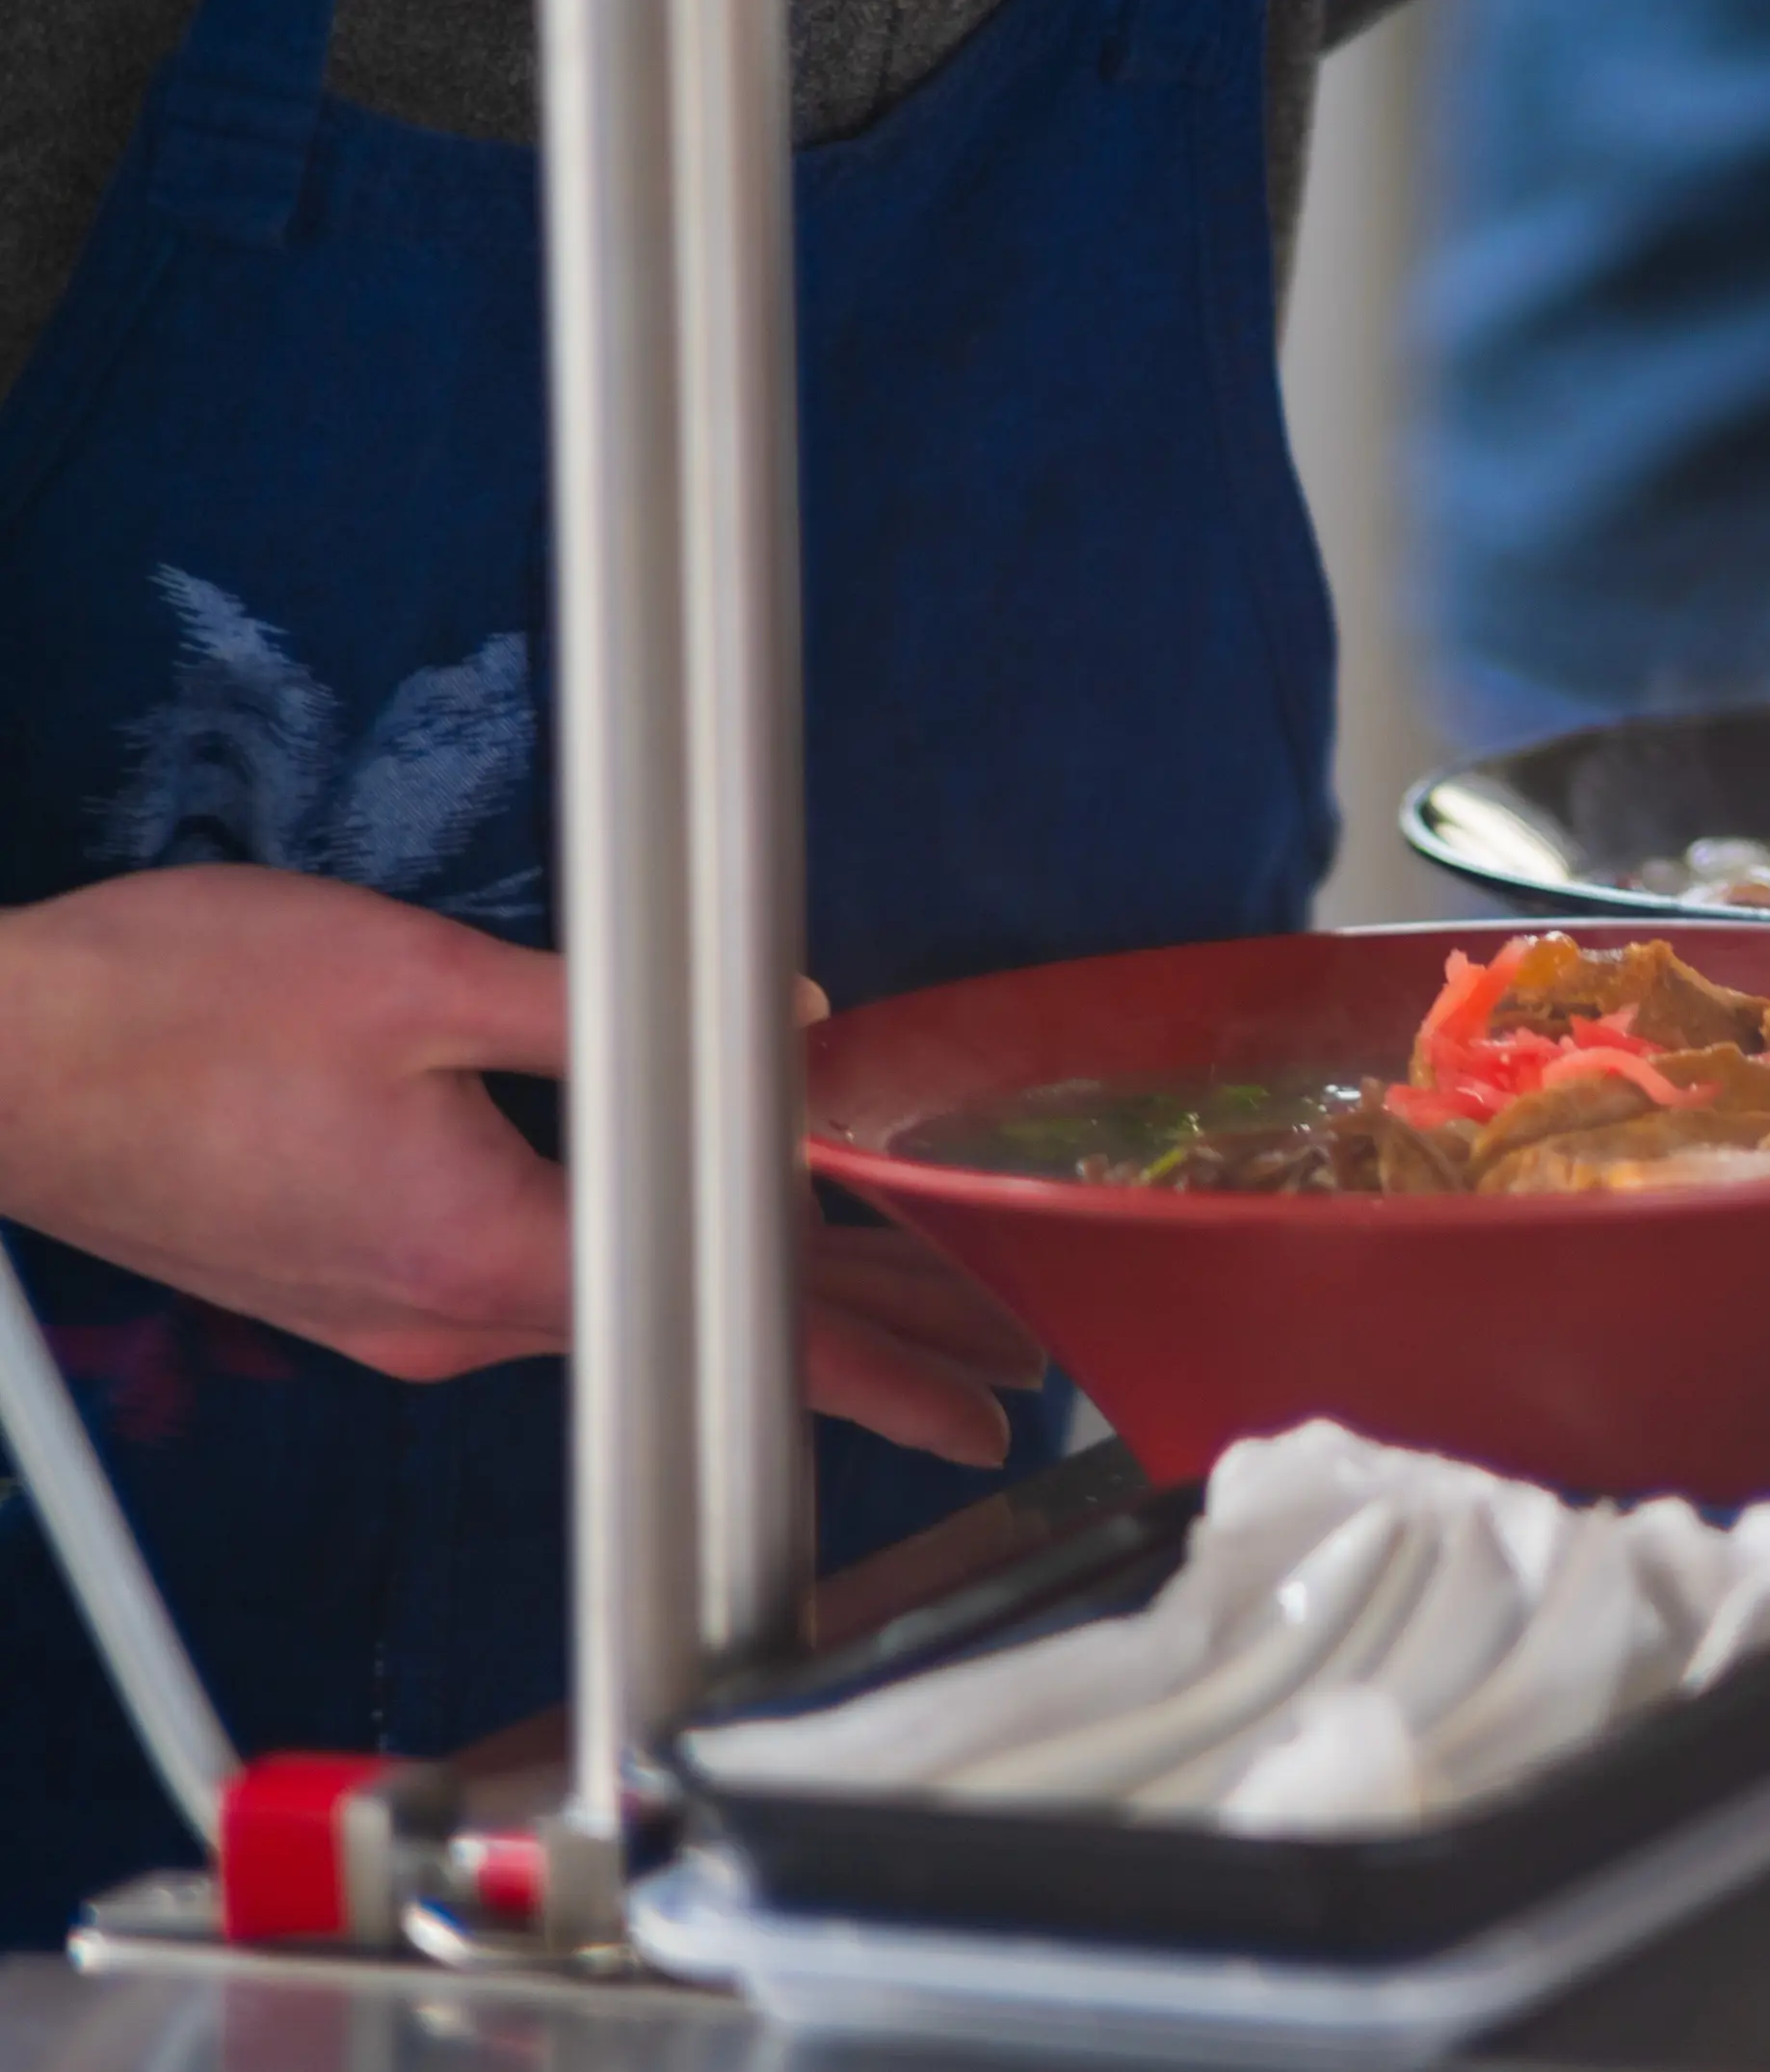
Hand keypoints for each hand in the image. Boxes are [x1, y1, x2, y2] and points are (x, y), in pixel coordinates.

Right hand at [0, 865, 1043, 1463]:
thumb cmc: (169, 1012)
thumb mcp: (415, 979)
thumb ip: (609, 1011)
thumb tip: (765, 1023)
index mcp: (485, 1254)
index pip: (735, 1329)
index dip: (879, 1369)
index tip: (975, 1407)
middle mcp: (448, 1318)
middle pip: (696, 1327)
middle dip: (854, 1327)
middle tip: (982, 1334)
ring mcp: (397, 1316)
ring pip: (617, 1302)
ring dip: (745, 1284)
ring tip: (883, 1271)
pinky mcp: (353, 1285)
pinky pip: (531, 1281)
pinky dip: (638, 1261)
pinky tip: (686, 1221)